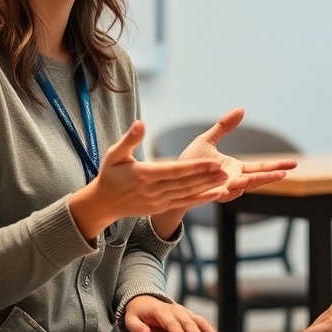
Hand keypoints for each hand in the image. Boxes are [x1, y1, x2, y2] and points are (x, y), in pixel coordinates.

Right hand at [69, 121, 227, 239]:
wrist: (103, 203)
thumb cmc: (109, 174)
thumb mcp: (114, 154)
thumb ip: (129, 139)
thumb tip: (140, 123)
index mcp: (143, 175)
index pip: (174, 171)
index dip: (195, 167)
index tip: (213, 161)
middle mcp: (153, 191)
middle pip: (185, 183)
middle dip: (207, 177)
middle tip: (227, 170)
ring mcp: (158, 201)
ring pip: (187, 194)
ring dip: (207, 188)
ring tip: (226, 180)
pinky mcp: (161, 207)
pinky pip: (184, 203)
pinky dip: (201, 199)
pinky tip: (216, 194)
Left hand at [123, 295, 224, 331]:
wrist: (144, 299)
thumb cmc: (138, 312)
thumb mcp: (130, 318)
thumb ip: (136, 326)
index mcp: (161, 311)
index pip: (171, 322)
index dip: (178, 331)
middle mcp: (175, 310)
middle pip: (188, 323)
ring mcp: (184, 311)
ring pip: (199, 321)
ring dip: (209, 331)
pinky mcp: (189, 315)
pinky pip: (201, 322)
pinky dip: (210, 330)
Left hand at [177, 108, 297, 201]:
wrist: (171, 178)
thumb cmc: (190, 161)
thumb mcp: (208, 139)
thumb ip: (224, 127)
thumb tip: (241, 109)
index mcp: (235, 169)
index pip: (260, 168)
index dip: (276, 165)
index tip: (293, 164)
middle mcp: (232, 180)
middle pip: (256, 179)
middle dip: (270, 177)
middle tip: (286, 174)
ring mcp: (222, 189)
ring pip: (241, 187)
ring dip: (252, 183)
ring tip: (266, 178)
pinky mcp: (210, 195)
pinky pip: (221, 194)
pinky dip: (228, 192)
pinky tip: (235, 188)